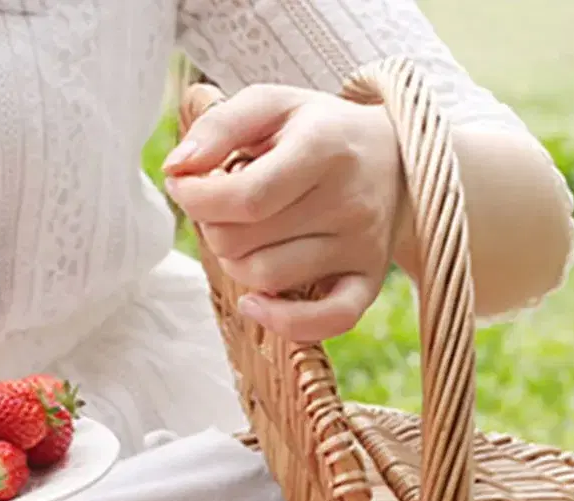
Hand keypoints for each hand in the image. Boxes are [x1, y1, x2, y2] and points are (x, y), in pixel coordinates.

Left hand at [164, 84, 405, 341]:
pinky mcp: (368, 282)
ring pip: (267, 279)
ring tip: (248, 236)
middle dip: (214, 227)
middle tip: (224, 208)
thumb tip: (176, 170)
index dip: (196, 199)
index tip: (185, 186)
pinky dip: (283, 322)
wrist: (398, 157)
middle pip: (244, 242)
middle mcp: (349, 201)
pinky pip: (326, 322)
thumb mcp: (272, 105)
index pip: (243, 197)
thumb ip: (218, 127)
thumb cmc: (320, 132)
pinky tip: (256, 303)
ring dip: (237, 264)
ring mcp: (361, 247)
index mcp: (324, 148)